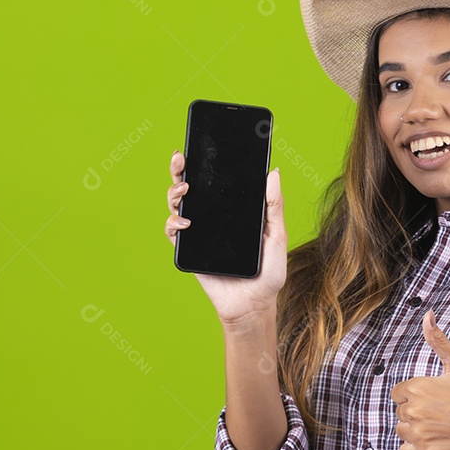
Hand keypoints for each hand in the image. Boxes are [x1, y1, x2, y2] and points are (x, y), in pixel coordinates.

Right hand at [164, 150, 286, 323]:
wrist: (255, 304)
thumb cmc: (269, 272)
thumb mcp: (276, 234)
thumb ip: (274, 205)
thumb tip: (273, 171)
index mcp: (232, 210)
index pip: (215, 181)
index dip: (205, 162)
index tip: (201, 144)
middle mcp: (212, 218)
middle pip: (190, 187)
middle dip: (179, 169)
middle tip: (180, 158)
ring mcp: (199, 233)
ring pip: (177, 205)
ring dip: (175, 192)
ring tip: (185, 189)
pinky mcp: (189, 251)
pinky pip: (173, 233)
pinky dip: (174, 223)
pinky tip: (186, 221)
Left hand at [390, 308, 449, 449]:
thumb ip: (438, 340)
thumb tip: (427, 314)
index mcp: (418, 387)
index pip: (398, 393)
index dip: (415, 395)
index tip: (434, 398)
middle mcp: (414, 410)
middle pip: (400, 411)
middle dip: (416, 412)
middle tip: (441, 412)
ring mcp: (418, 433)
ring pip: (401, 430)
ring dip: (415, 430)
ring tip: (439, 426)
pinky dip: (415, 448)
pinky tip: (434, 440)